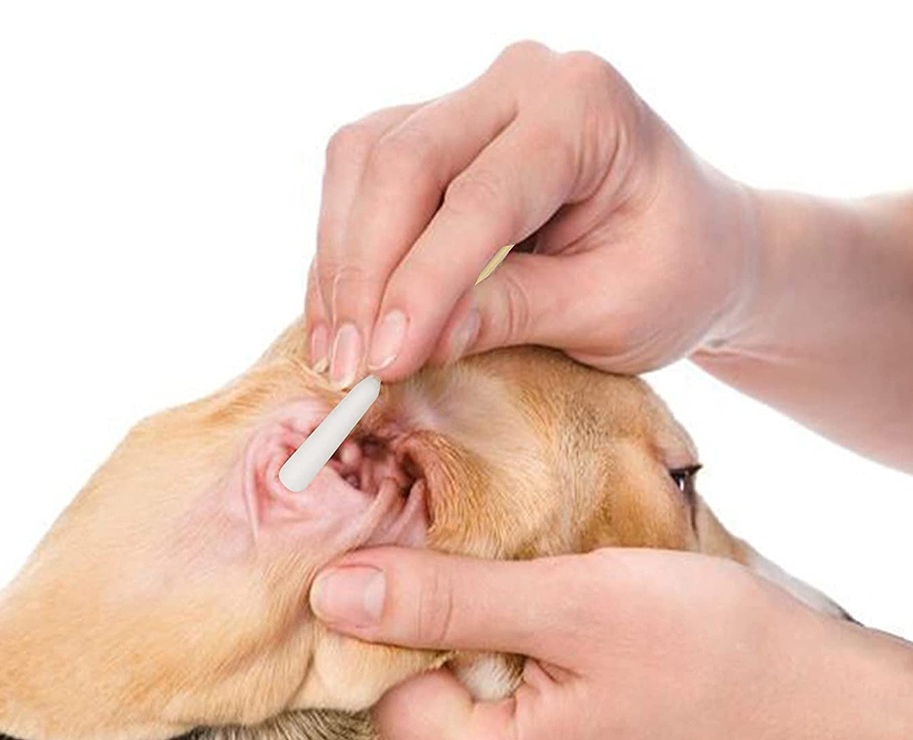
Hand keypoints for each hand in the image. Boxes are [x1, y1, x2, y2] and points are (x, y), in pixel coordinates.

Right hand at [307, 41, 755, 387]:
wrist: (691, 244)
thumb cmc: (673, 274)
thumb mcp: (612, 310)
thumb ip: (516, 314)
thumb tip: (415, 342)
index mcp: (585, 107)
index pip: (481, 195)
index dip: (424, 283)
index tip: (385, 361)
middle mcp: (520, 83)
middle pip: (402, 161)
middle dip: (365, 272)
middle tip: (350, 367)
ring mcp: (470, 102)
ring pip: (363, 163)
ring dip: (340, 263)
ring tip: (337, 353)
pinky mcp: (436, 137)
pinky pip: (362, 181)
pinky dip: (343, 254)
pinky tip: (339, 321)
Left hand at [309, 546, 912, 739]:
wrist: (819, 703)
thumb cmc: (711, 648)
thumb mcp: (571, 602)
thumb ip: (447, 601)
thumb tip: (333, 593)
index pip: (384, 697)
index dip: (392, 626)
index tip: (421, 570)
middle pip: (415, 724)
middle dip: (425, 649)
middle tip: (459, 584)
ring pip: (459, 733)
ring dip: (467, 669)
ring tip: (504, 616)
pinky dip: (503, 696)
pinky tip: (533, 655)